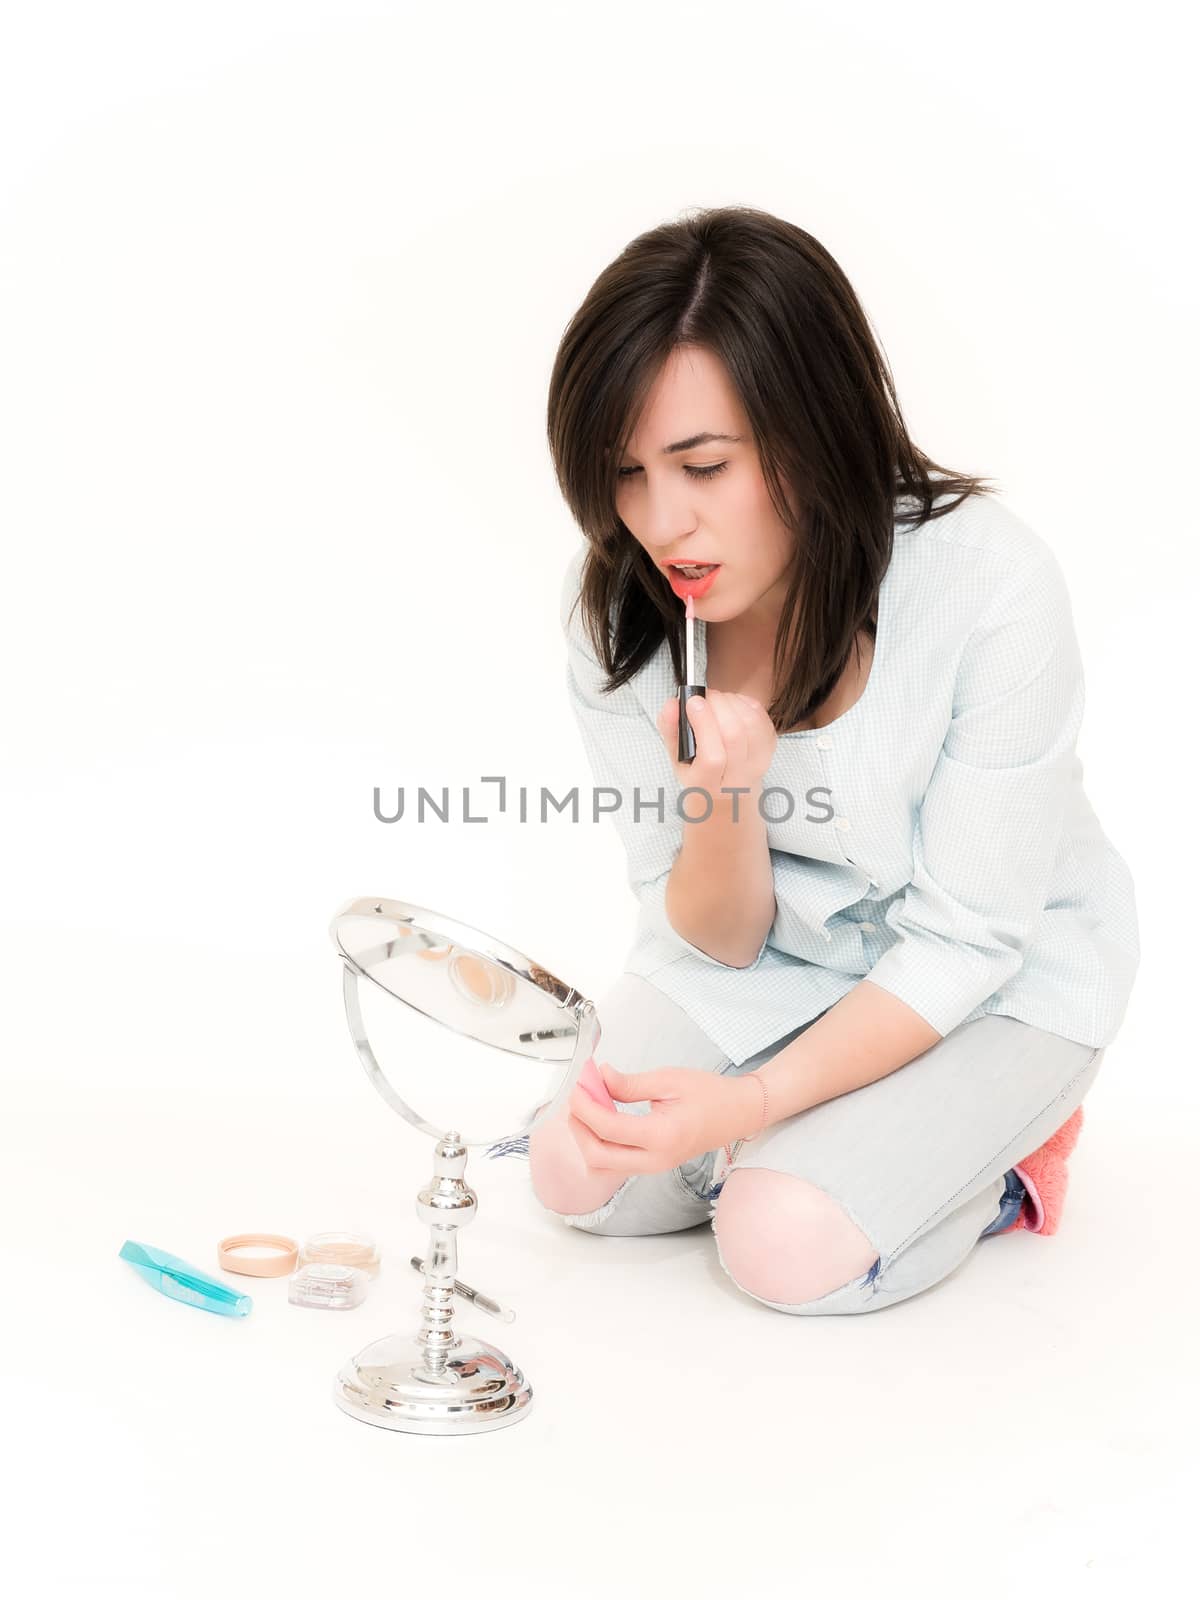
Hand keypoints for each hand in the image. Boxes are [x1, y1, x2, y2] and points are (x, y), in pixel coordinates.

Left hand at [566, 1059, 762, 1176]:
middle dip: (579, 1127)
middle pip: (598, 1157)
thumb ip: (630, 1084)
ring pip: (603, 1166)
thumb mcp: (669, 1080)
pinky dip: (600, 1144)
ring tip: (588, 1107)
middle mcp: (655, 1160)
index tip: (577, 1084)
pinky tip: (602, 1118)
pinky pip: (615, 1163)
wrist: (738, 1113)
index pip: (608, 1129)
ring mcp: (653, 1167)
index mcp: (661, 1136)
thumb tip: (599, 1078)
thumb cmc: (710, 1094)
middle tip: (577, 1097)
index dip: (585, 1106)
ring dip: (587, 1139)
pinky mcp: (652, 1166)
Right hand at [656, 689, 777, 796]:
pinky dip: (746, 704)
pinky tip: (732, 704)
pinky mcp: (770, 750)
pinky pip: (762, 719)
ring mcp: (758, 765)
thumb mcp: (677, 759)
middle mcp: (737, 779)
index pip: (712, 757)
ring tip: (717, 700)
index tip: (693, 702)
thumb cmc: (700, 775)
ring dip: (732, 701)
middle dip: (718, 705)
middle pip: (734, 736)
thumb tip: (673, 704)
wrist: (728, 794)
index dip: (703, 724)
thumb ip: (671, 731)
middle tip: (704, 697)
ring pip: (751, 724)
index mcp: (708, 785)